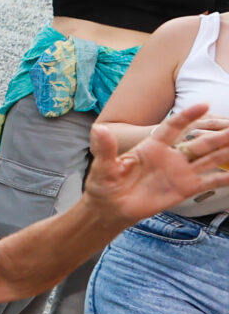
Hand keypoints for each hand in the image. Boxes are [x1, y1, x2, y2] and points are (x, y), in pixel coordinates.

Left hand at [85, 102, 228, 222]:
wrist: (110, 208)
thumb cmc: (105, 184)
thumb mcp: (103, 166)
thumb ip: (105, 148)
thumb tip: (98, 128)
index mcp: (152, 147)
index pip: (173, 127)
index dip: (187, 116)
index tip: (204, 105)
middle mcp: (171, 156)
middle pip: (200, 142)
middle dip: (219, 134)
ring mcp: (180, 172)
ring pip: (209, 159)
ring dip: (226, 151)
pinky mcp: (186, 188)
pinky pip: (209, 181)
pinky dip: (225, 178)